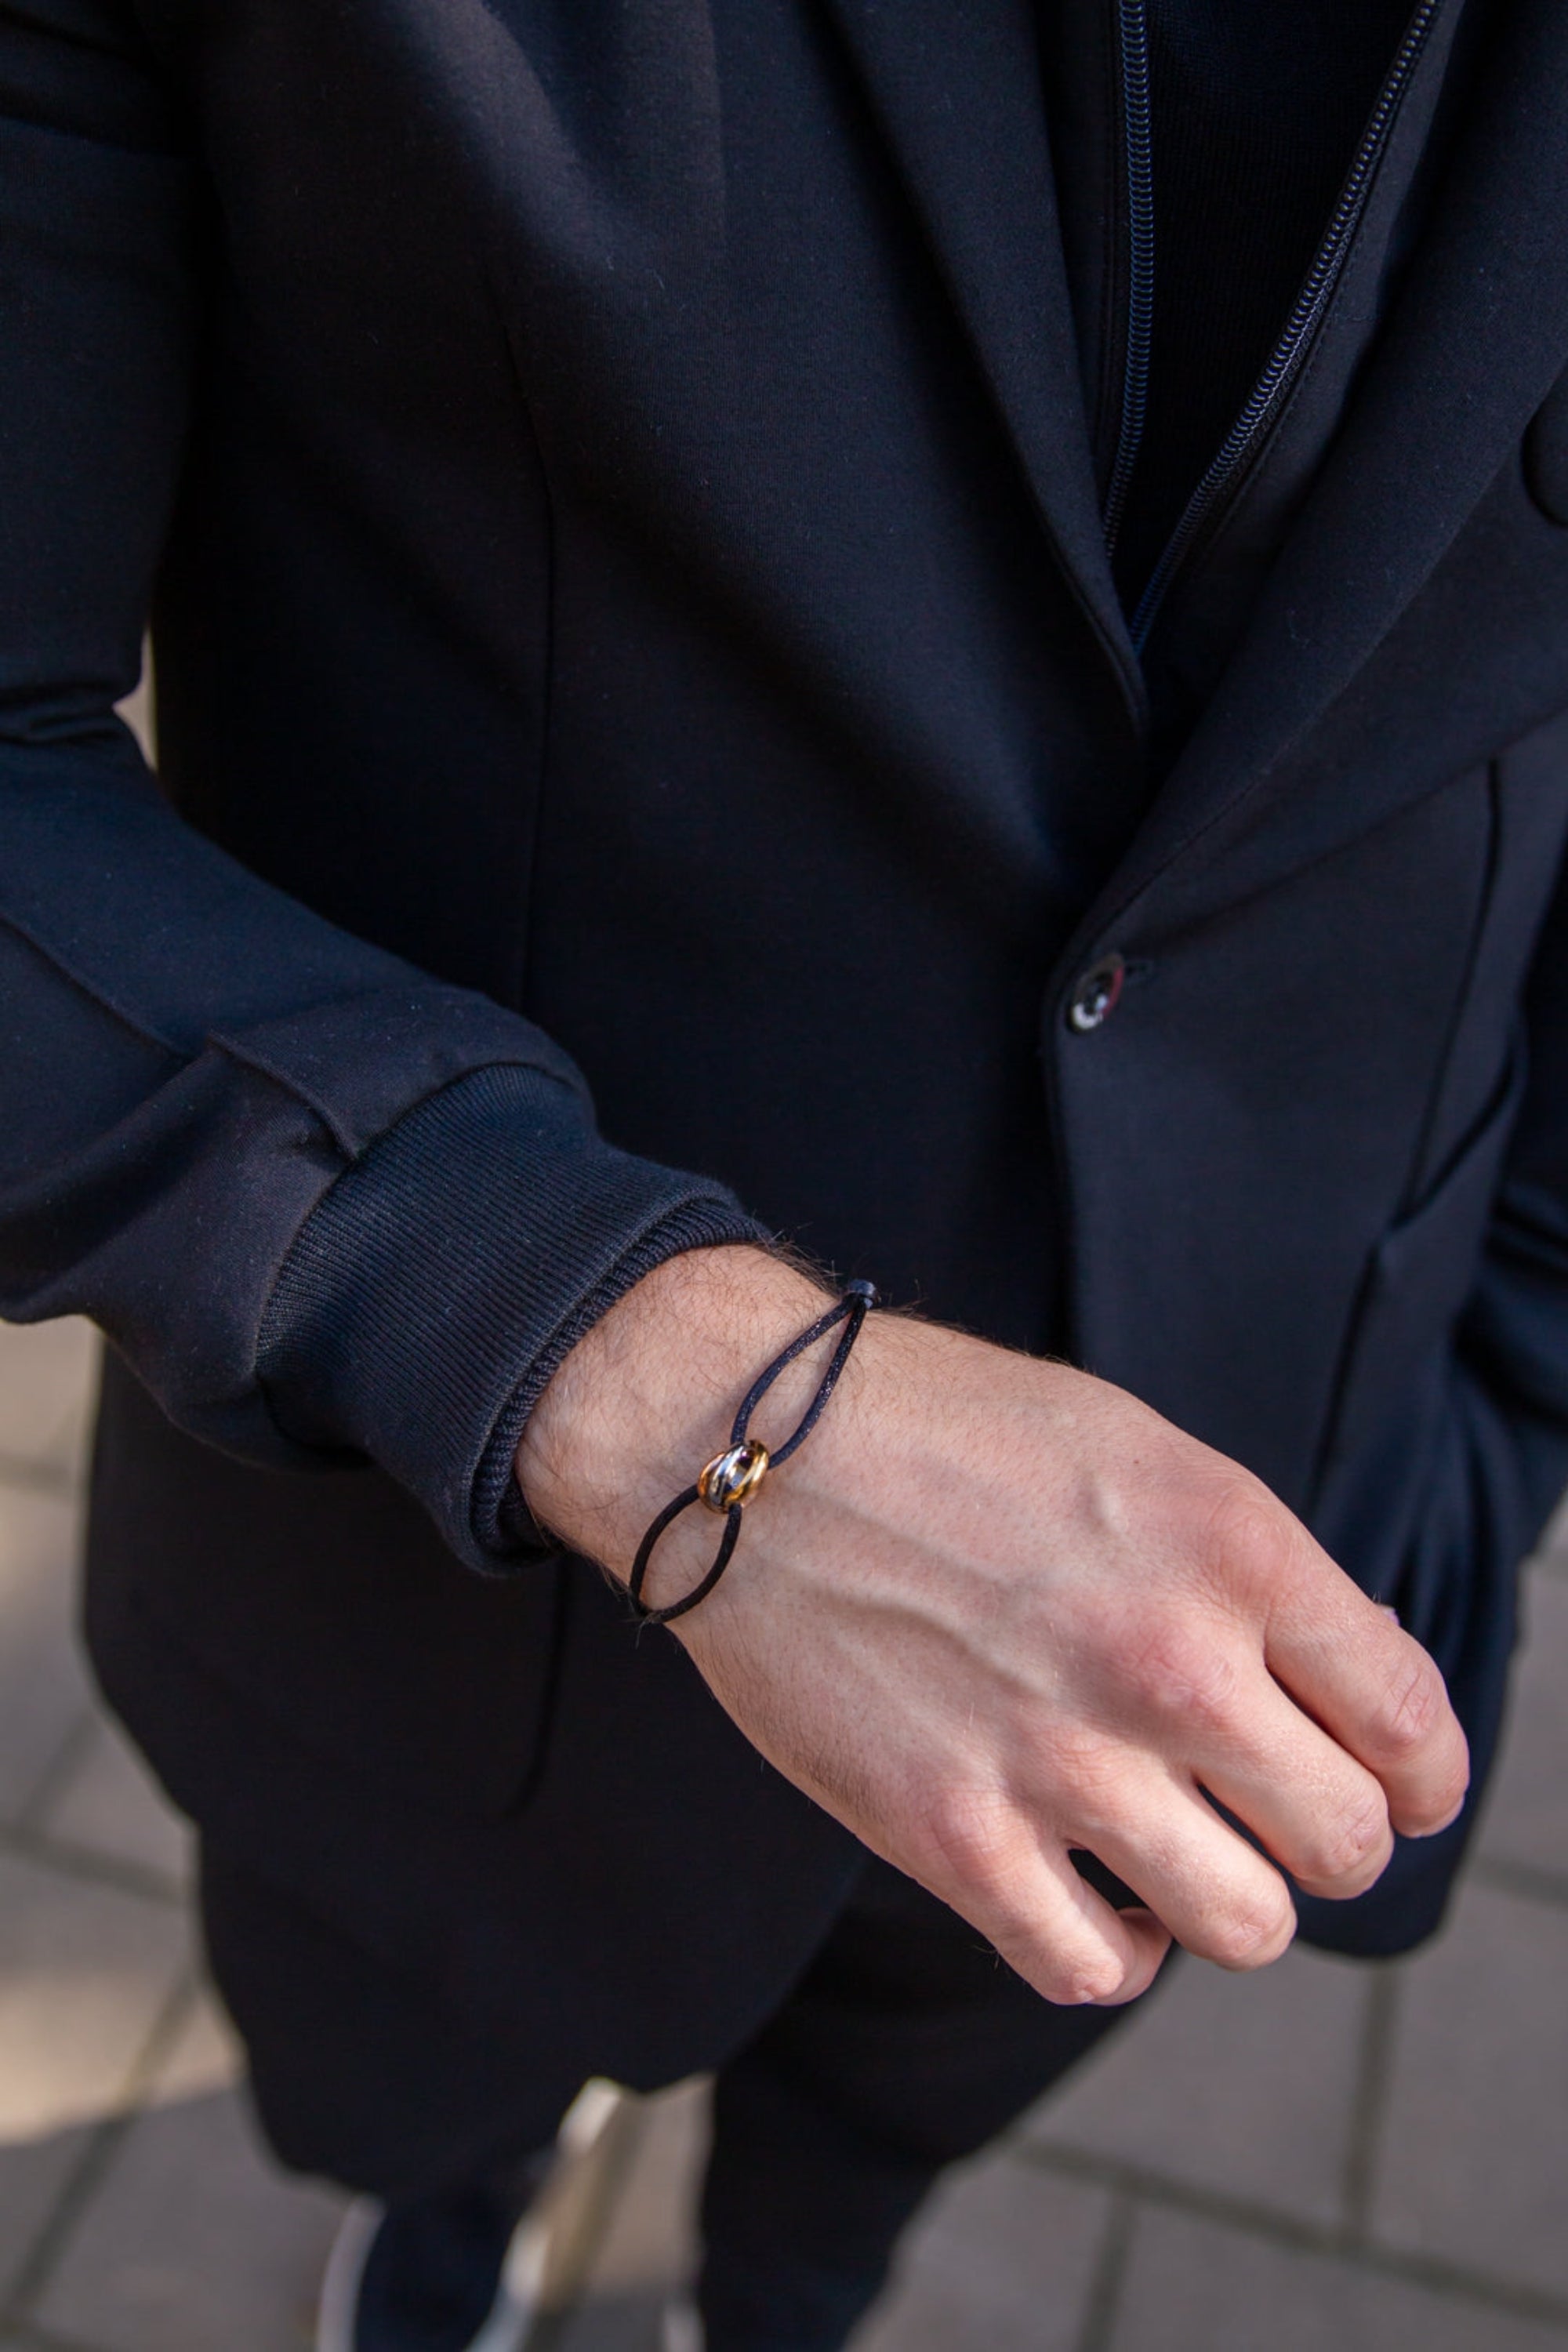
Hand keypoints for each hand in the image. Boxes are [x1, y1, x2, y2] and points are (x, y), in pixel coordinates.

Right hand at [517, 1248, 1469, 2005]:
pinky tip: (1094, 1890)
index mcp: (1230, 1545)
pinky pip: (1097, 1970)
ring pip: (1246, 1927)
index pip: (1411, 1722)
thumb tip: (1359, 1685)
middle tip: (1273, 1811)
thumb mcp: (1136, 1449)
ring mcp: (1058, 1760)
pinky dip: (1118, 1949)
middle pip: (1344, 1843)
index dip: (1421, 1775)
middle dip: (1327, 1837)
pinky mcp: (951, 1837)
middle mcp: (1165, 1660)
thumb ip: (1254, 1571)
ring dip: (1228, 1897)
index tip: (1395, 1786)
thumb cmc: (944, 1429)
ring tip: (1181, 1847)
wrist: (744, 1448)